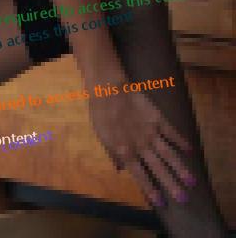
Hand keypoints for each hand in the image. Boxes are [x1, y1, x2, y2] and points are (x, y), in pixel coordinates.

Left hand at [89, 89, 194, 206]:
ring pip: (169, 154)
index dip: (151, 190)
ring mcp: (151, 132)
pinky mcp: (157, 118)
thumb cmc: (101, 113)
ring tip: (192, 181)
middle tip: (183, 198)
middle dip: (171, 184)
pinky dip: (181, 141)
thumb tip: (122, 169)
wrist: (109, 89)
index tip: (161, 203)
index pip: (140, 175)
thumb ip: (114, 154)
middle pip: (158, 168)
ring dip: (180, 168)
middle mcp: (141, 145)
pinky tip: (190, 150)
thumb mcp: (102, 137)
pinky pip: (171, 132)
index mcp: (125, 151)